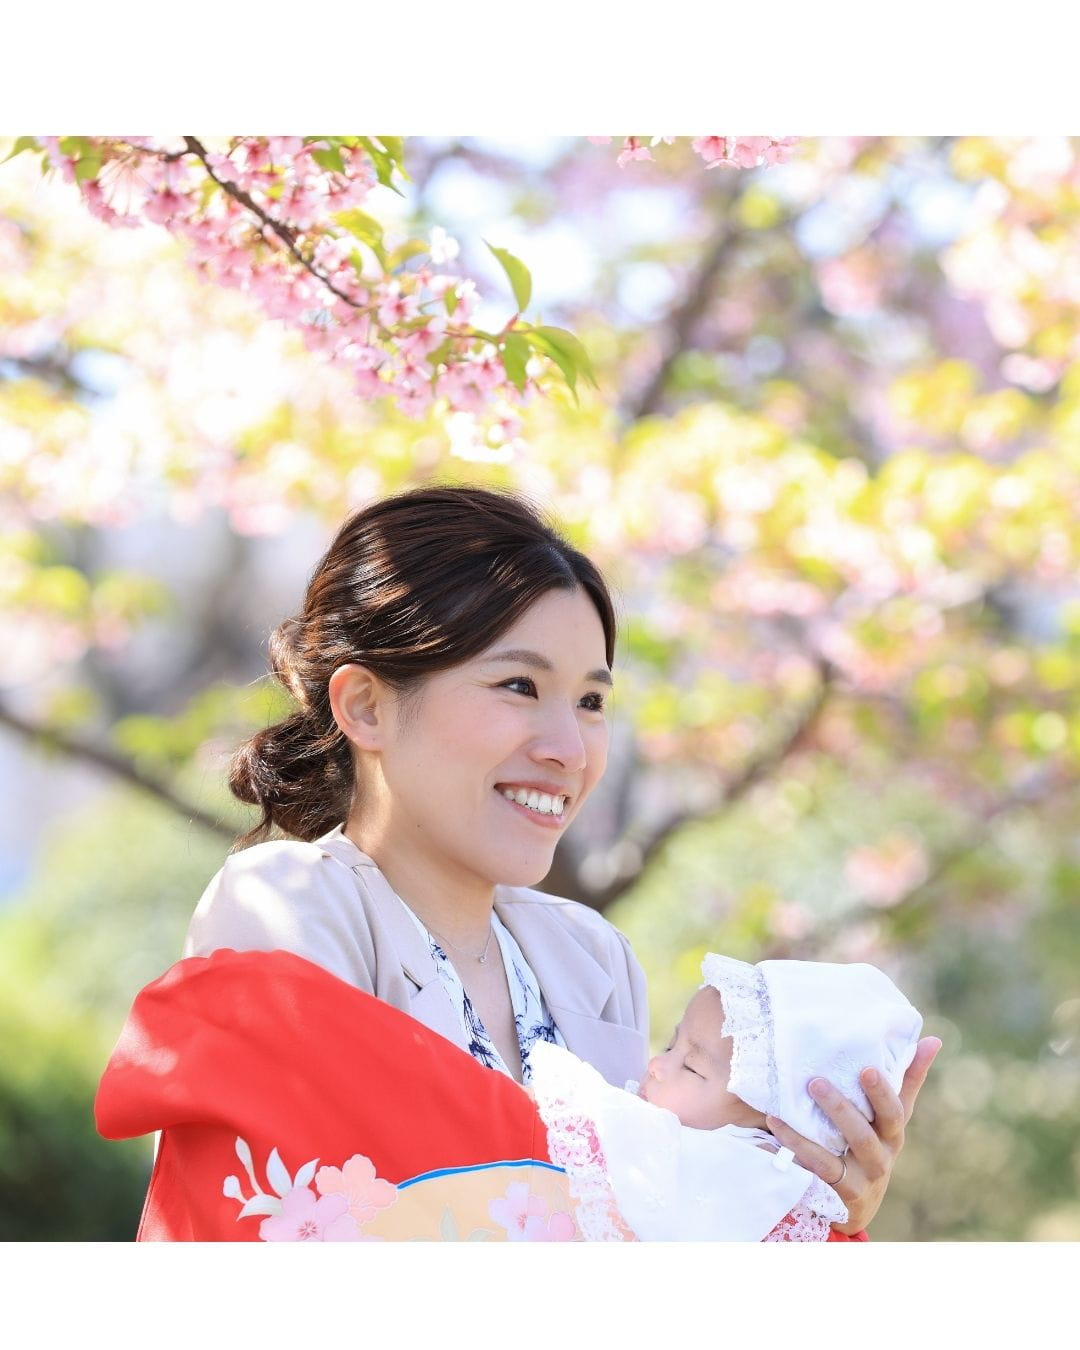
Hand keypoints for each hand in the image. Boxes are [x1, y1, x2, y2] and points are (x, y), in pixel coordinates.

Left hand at [766, 1035, 941, 1235]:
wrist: (854, 1207)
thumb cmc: (870, 1146)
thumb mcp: (888, 1118)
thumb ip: (907, 1080)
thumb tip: (933, 1040)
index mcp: (892, 1132)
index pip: (895, 1109)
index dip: (883, 1091)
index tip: (867, 1068)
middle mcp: (882, 1155)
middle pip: (868, 1130)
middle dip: (842, 1106)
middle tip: (816, 1081)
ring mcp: (864, 1177)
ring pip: (848, 1147)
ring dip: (825, 1120)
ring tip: (802, 1094)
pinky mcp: (843, 1193)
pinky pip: (821, 1167)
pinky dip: (799, 1145)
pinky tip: (777, 1124)